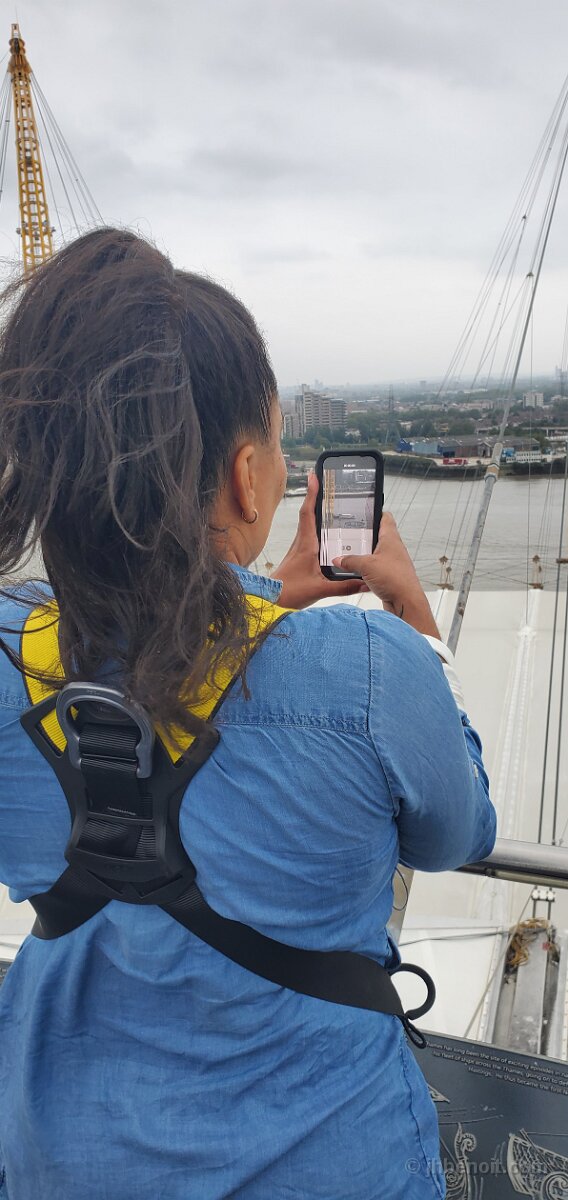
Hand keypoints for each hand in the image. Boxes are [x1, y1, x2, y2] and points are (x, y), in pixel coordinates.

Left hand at [272, 474, 366, 608]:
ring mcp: (298, 548)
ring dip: (314, 508)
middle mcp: (301, 542)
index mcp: (306, 545)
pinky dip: (314, 524)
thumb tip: (365, 582)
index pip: (308, 513)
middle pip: (308, 513)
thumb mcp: (321, 590)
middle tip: (323, 480)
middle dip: (315, 495)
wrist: (270, 599)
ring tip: (326, 498)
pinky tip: (324, 528)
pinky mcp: (298, 555)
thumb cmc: (290, 592)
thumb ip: (345, 586)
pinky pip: (307, 534)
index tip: (315, 476)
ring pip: (306, 523)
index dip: (312, 493)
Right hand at [333, 512, 439, 636]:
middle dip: (364, 535)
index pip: (385, 518)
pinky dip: (366, 569)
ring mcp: (393, 563)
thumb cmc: (395, 579)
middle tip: (350, 534)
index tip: (364, 510)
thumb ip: (349, 561)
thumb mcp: (366, 565)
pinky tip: (356, 573)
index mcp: (391, 539)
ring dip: (364, 554)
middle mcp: (394, 549)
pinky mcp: (390, 576)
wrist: (405, 602)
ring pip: (376, 553)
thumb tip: (339, 559)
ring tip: (350, 554)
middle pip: (379, 536)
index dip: (375, 512)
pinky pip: (376, 568)